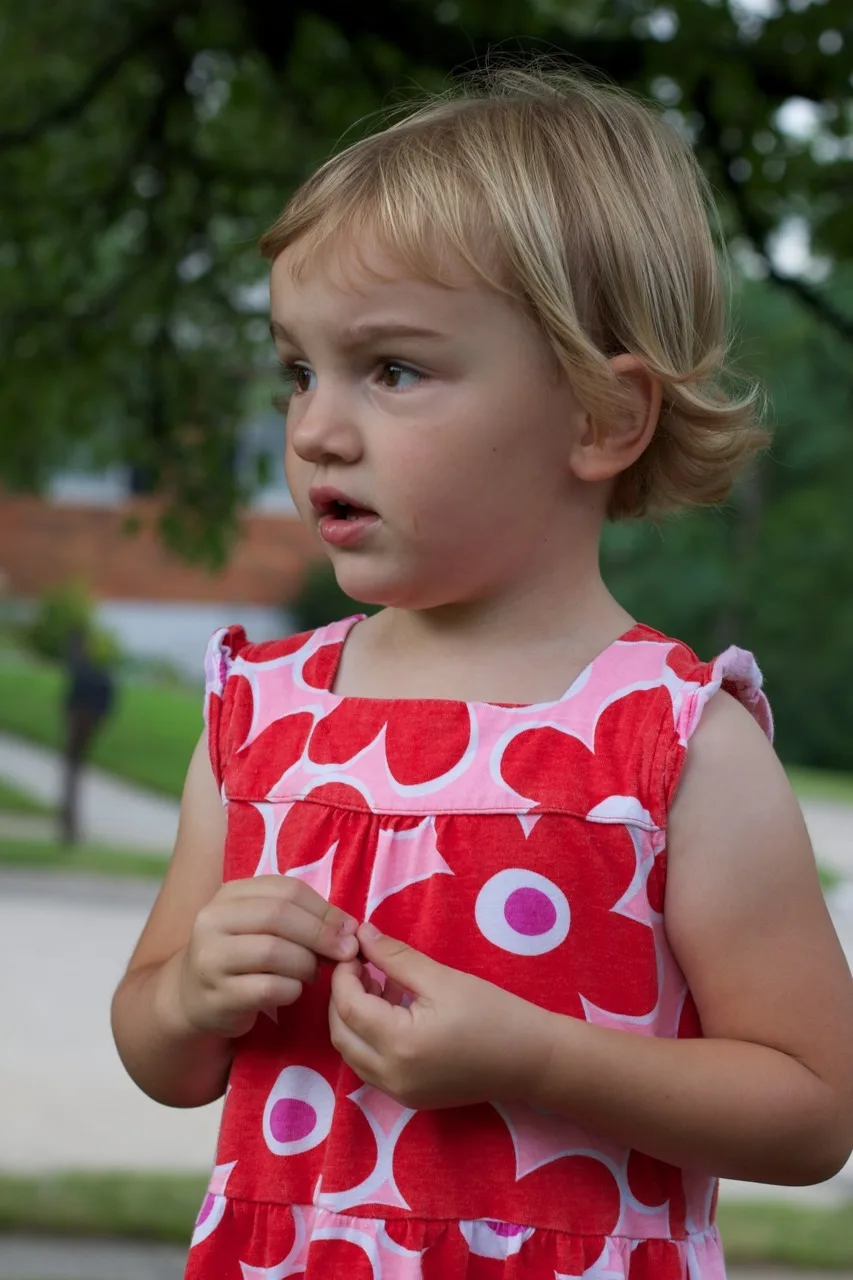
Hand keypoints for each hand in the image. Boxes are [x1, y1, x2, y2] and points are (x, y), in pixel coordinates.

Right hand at [179, 876, 358, 1037]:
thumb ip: (301, 918)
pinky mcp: (217, 995)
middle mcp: (213, 920)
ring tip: (312, 972)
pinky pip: (269, 988)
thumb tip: (350, 928)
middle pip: (279, 915)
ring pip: (274, 952)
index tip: (349, 928)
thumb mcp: (263, 926)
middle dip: (321, 934)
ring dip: (307, 964)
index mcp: (230, 894)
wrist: (193, 996)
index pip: (286, 889)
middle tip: (346, 951)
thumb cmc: (242, 956)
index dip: (324, 909)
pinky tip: (292, 990)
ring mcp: (211, 958)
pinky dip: (292, 989)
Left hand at [328, 923, 547, 1108]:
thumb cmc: (493, 1014)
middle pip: (341, 1034)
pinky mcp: (409, 1097)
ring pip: (352, 1053)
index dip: (344, 975)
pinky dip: (369, 1038)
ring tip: (377, 983)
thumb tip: (362, 934)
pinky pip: (371, 1066)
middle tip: (361, 964)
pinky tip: (391, 1010)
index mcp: (399, 1045)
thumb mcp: (442, 978)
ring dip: (353, 1018)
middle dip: (342, 996)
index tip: (355, 948)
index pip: (349, 1007)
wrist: (532, 1061)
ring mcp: (399, 1093)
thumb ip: (396, 957)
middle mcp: (391, 1076)